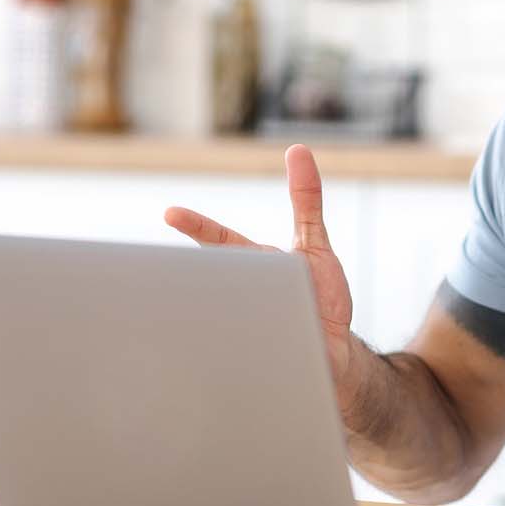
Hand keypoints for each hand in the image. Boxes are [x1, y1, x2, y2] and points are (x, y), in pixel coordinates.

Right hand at [164, 144, 360, 395]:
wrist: (334, 353)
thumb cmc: (321, 295)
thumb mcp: (314, 241)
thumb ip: (306, 200)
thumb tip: (299, 151)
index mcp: (254, 265)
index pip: (221, 243)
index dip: (198, 228)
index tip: (172, 214)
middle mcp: (246, 293)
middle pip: (216, 278)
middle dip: (194, 275)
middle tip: (170, 265)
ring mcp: (251, 324)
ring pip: (224, 315)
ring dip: (219, 313)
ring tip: (206, 311)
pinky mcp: (261, 354)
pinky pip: (248, 349)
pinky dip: (242, 349)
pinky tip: (236, 351)